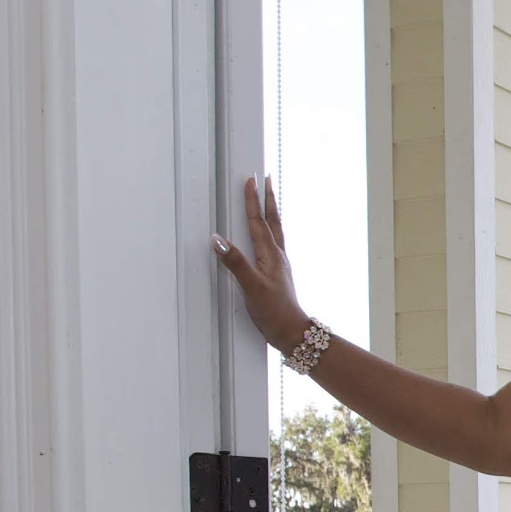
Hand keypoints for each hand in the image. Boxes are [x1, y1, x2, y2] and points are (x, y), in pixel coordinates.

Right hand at [211, 174, 309, 353]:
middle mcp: (277, 256)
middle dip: (268, 199)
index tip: (250, 180)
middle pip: (273, 221)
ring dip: (271, 213)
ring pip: (275, 231)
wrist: (292, 332)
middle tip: (266, 179)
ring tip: (269, 200)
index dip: (253, 201)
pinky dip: (270, 232)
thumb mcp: (251, 286)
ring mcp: (279, 265)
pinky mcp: (277, 274)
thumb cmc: (274, 311)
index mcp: (271, 255)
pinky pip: (274, 245)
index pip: (259, 222)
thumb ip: (235, 262)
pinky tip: (268, 237)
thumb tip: (218, 240)